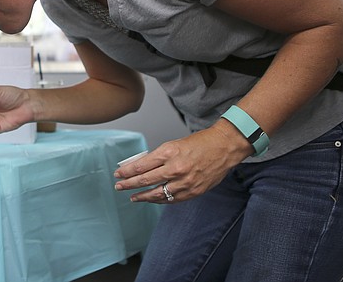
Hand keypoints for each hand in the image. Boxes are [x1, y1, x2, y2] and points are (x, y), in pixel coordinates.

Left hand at [112, 121, 252, 202]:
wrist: (224, 147)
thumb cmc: (200, 143)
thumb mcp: (173, 144)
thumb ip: (158, 157)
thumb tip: (140, 166)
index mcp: (168, 152)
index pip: (141, 165)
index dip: (127, 171)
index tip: (119, 173)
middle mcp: (175, 168)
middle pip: (145, 180)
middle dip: (129, 184)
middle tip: (119, 186)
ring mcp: (185, 182)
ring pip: (157, 193)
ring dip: (142, 196)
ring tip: (133, 197)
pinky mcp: (193, 191)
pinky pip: (171, 199)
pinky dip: (159, 200)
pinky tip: (151, 199)